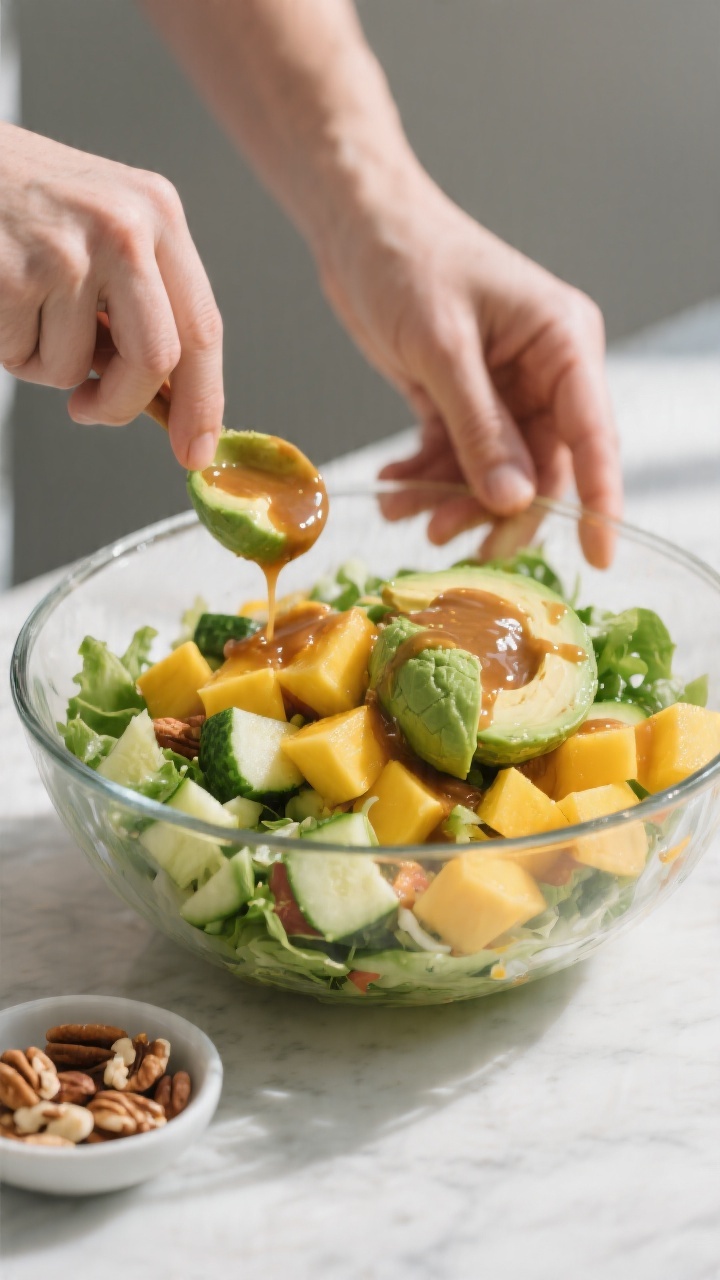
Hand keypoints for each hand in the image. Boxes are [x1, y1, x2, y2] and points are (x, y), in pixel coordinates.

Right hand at [0, 124, 222, 468]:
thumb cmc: (15, 196)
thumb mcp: (98, 223)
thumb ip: (140, 297)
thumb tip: (166, 395)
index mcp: (157, 212)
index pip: (202, 326)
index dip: (203, 400)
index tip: (196, 449)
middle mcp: (123, 228)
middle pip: (155, 360)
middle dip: (122, 404)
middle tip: (88, 409)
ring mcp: (67, 253)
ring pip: (78, 368)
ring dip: (44, 361)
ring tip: (20, 302)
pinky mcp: (15, 278)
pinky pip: (24, 358)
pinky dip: (7, 348)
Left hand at [318, 165, 620, 566]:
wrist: (355, 225)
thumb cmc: (406, 259)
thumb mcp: (442, 348)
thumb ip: (479, 428)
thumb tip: (514, 500)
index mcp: (563, 343)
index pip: (593, 435)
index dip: (599, 501)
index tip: (600, 557)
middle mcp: (543, 370)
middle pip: (540, 467)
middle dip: (494, 508)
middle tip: (444, 538)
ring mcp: (504, 388)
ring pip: (494, 471)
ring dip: (449, 498)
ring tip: (400, 510)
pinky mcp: (462, 399)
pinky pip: (457, 456)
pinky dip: (427, 477)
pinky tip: (392, 486)